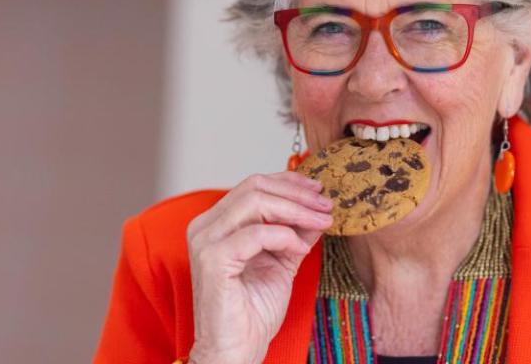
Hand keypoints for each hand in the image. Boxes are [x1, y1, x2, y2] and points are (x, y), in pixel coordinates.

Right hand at [185, 171, 332, 363]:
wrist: (237, 350)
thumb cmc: (254, 311)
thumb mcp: (283, 261)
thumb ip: (295, 233)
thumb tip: (318, 209)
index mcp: (217, 223)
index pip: (254, 185)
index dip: (290, 183)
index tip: (319, 191)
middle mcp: (206, 226)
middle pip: (254, 186)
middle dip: (297, 193)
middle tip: (325, 206)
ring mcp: (205, 241)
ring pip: (254, 202)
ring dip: (295, 209)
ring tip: (321, 221)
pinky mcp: (212, 260)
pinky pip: (255, 233)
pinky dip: (283, 235)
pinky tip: (300, 248)